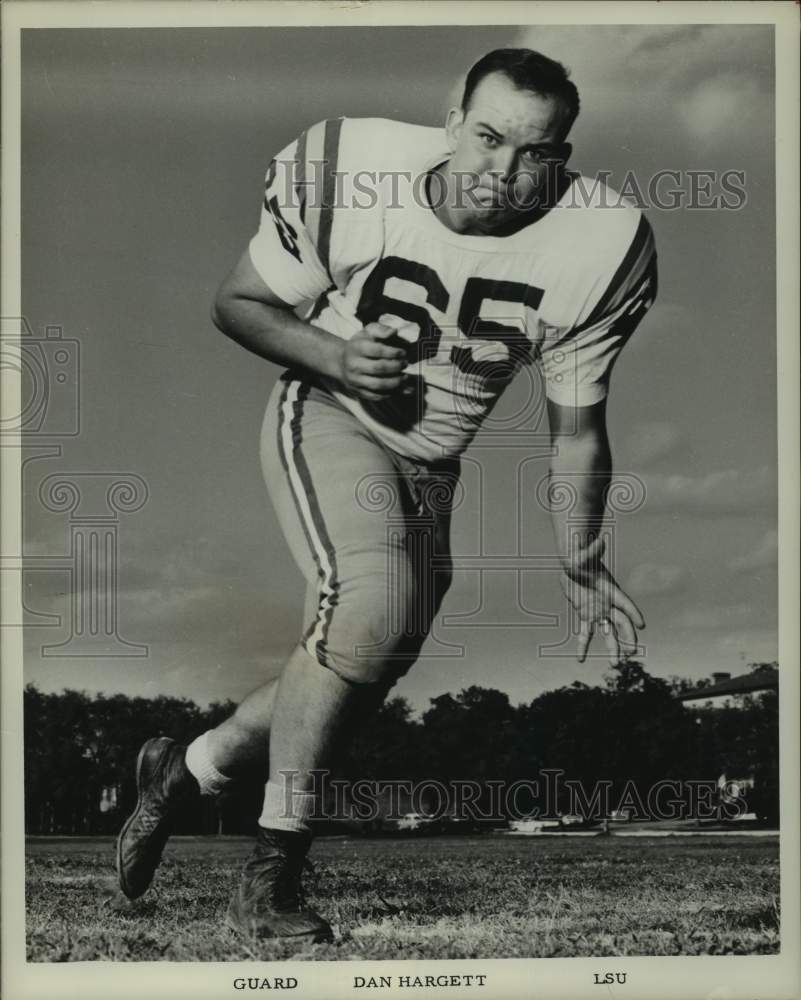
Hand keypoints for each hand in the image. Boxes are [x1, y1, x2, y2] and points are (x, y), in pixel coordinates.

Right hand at [337, 322, 407, 401]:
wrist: (341, 362)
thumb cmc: (360, 345)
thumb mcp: (368, 332)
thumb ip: (381, 329)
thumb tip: (393, 332)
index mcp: (357, 348)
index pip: (378, 351)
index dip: (394, 352)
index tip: (403, 353)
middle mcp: (354, 365)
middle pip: (379, 369)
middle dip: (396, 367)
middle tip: (405, 364)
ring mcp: (355, 380)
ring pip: (378, 385)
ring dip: (396, 382)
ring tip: (404, 377)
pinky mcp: (358, 392)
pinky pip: (376, 396)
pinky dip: (390, 393)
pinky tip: (398, 387)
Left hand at [559, 539, 644, 665]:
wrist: (574, 563)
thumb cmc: (581, 557)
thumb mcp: (583, 555)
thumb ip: (591, 551)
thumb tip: (597, 540)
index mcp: (610, 589)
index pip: (625, 602)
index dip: (633, 613)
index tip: (642, 625)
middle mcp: (607, 603)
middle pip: (621, 622)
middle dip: (627, 637)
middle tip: (631, 652)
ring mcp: (598, 610)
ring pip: (609, 632)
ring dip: (613, 647)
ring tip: (615, 664)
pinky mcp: (585, 615)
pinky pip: (585, 633)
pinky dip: (583, 645)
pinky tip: (581, 659)